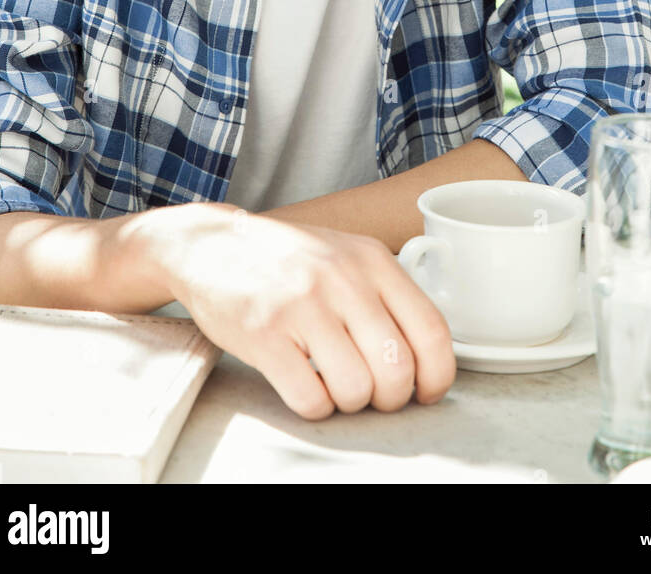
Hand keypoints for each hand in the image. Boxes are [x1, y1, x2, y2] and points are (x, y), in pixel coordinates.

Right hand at [156, 204, 456, 420]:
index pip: (431, 330)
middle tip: (371, 391)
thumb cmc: (287, 259)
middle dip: (389, 398)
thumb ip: (386, 295)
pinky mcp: (265, 334)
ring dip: (348, 402)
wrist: (213, 244)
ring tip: (332, 382)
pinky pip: (310, 398)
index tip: (426, 391)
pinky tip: (303, 383)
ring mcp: (302, 306)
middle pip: (397, 370)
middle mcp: (343, 279)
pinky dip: (313, 405)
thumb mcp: (346, 255)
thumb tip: (424, 357)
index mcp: (372, 260)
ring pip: (356, 390)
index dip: (437, 376)